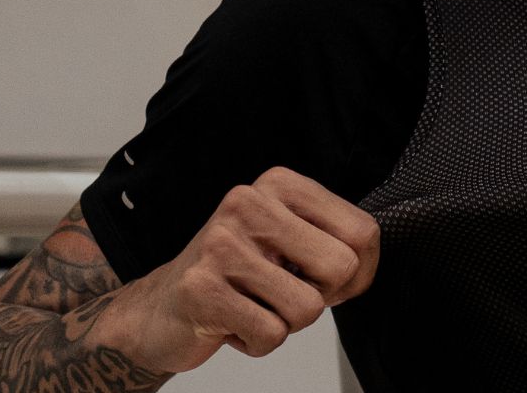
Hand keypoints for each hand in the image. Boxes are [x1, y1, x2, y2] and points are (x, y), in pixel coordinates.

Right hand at [109, 166, 380, 373]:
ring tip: (254, 305)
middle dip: (322, 297)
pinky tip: (231, 322)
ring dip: (286, 322)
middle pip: (341, 268)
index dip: (358, 271)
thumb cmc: (234, 275)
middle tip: (285, 294)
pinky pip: (271, 335)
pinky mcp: (203, 290)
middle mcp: (249, 204)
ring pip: (308, 307)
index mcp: (279, 184)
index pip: (362, 231)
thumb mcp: (289, 238)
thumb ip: (334, 240)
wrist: (159, 309)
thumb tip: (367, 262)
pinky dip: (257, 342)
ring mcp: (222, 245)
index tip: (326, 279)